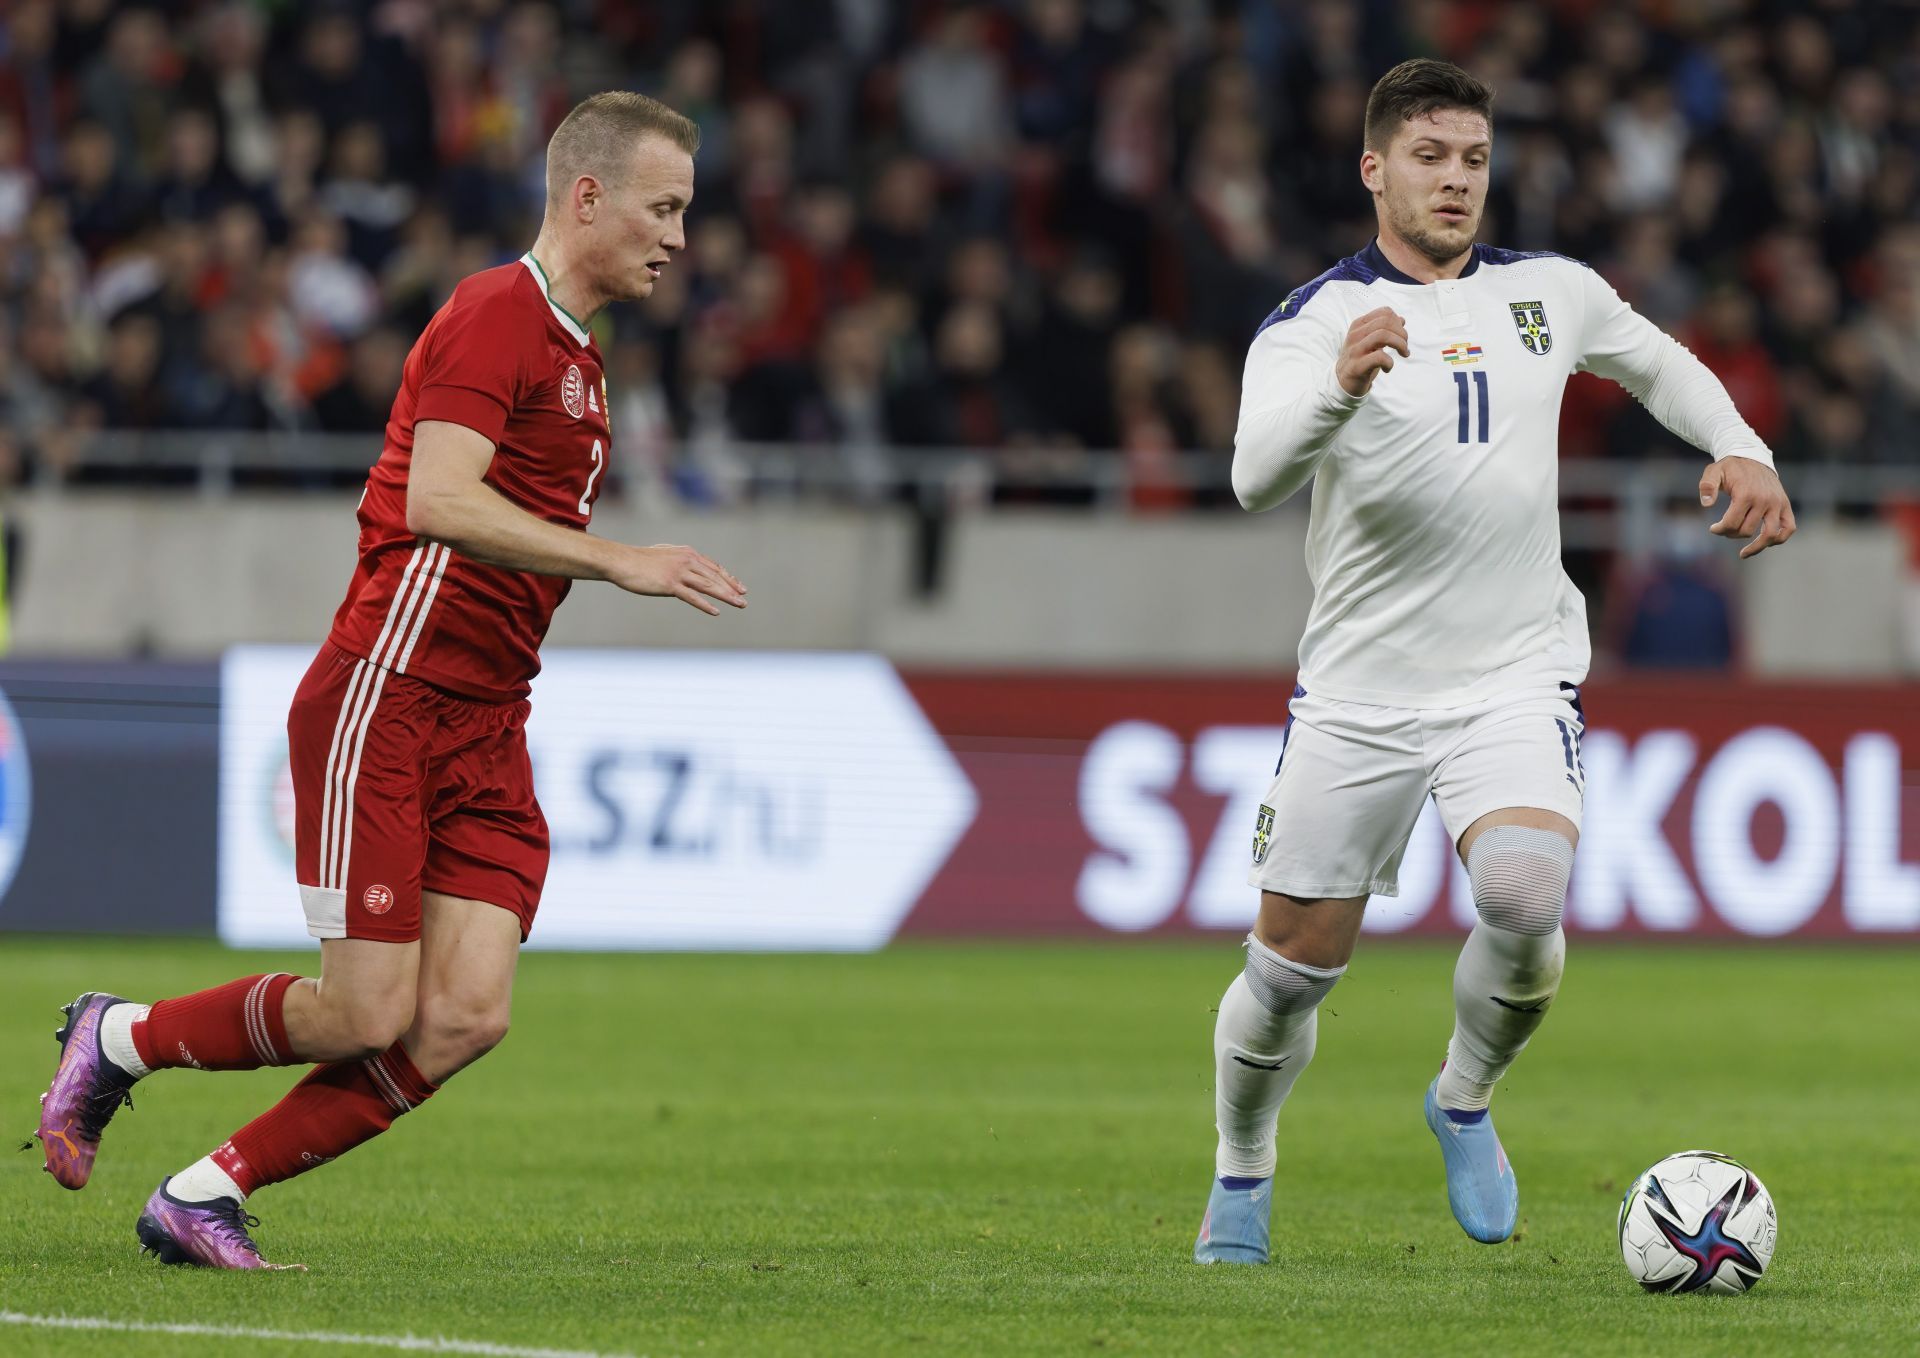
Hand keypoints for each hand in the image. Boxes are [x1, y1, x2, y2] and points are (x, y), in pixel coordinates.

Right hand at [608, 543, 746, 614]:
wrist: (622, 561)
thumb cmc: (640, 560)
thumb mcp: (665, 556)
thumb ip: (678, 561)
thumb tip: (686, 569)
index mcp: (687, 553)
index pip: (713, 567)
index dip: (728, 578)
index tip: (739, 587)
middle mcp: (687, 561)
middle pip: (715, 577)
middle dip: (732, 588)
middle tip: (744, 599)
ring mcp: (679, 572)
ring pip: (708, 586)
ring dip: (726, 596)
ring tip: (739, 604)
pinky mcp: (670, 584)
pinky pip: (692, 596)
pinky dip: (705, 605)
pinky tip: (716, 611)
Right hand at [1335, 307, 1409, 396]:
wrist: (1343, 381)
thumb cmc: (1361, 359)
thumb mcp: (1371, 340)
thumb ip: (1385, 329)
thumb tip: (1401, 320)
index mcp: (1359, 325)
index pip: (1385, 313)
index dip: (1398, 323)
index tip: (1401, 335)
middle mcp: (1356, 334)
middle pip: (1386, 322)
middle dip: (1402, 334)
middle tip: (1404, 347)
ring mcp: (1355, 350)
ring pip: (1383, 335)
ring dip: (1400, 344)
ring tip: (1402, 354)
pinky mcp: (1357, 366)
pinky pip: (1379, 357)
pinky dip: (1389, 363)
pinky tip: (1387, 368)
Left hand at [1699, 457, 1795, 559]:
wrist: (1753, 457)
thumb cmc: (1730, 467)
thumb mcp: (1713, 472)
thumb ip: (1707, 486)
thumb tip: (1707, 505)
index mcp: (1746, 494)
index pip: (1732, 523)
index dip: (1720, 530)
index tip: (1713, 528)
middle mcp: (1764, 500)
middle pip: (1746, 531)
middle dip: (1731, 534)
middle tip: (1724, 530)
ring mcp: (1777, 503)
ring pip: (1771, 534)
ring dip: (1757, 547)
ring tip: (1744, 553)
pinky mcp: (1785, 505)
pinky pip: (1789, 527)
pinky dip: (1779, 539)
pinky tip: (1766, 544)